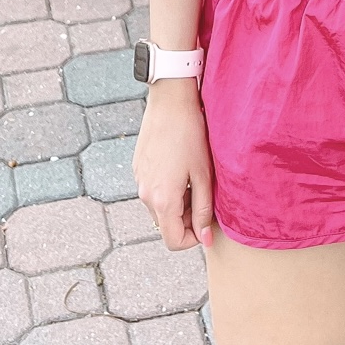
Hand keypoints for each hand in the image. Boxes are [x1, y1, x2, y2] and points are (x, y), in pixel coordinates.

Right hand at [133, 81, 214, 250]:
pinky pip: (152, 191)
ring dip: (177, 203)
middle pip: (166, 225)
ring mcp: (138, 181)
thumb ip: (203, 211)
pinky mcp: (138, 169)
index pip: (173, 241)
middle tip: (203, 193)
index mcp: (162, 200)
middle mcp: (145, 195)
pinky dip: (167, 189)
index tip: (207, 221)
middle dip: (186, 218)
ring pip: (160, 208)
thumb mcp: (204, 176)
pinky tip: (180, 166)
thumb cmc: (191, 136)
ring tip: (193, 177)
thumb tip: (205, 239)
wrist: (170, 103)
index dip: (194, 238)